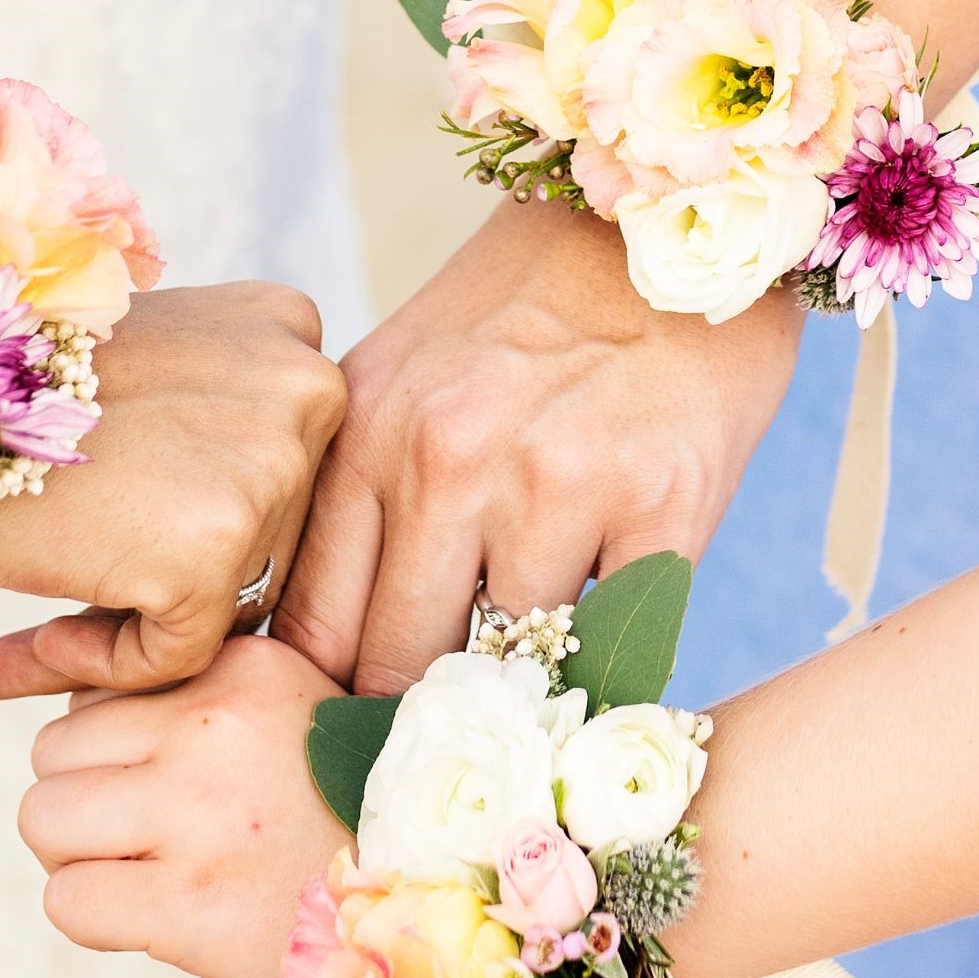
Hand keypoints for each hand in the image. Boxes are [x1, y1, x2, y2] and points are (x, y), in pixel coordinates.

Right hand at [0, 283, 346, 697]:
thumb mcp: (140, 369)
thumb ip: (207, 429)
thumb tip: (240, 529)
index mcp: (286, 328)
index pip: (282, 468)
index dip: (202, 521)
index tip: (118, 538)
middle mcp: (307, 387)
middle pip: (276, 538)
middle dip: (183, 583)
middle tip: (75, 607)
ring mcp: (273, 466)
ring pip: (239, 601)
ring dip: (144, 630)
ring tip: (45, 632)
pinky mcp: (221, 548)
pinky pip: (185, 655)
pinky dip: (113, 669)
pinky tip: (38, 644)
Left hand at [20, 635, 350, 977]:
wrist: (434, 923)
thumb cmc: (354, 825)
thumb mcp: (296, 720)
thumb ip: (201, 700)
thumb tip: (54, 693)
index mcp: (241, 669)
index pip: (98, 688)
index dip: (114, 749)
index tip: (160, 787)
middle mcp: (212, 726)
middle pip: (54, 749)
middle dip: (85, 801)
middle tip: (146, 840)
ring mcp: (196, 814)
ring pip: (42, 818)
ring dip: (79, 857)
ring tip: (144, 876)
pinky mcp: (185, 904)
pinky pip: (67, 901)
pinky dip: (96, 918)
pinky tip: (156, 921)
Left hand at [273, 199, 802, 695]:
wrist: (657, 232)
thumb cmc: (513, 322)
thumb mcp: (396, 387)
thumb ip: (352, 506)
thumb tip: (315, 658)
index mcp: (368, 440)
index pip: (316, 631)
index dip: (328, 703)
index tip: (350, 738)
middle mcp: (447, 463)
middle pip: (400, 667)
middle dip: (416, 718)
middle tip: (437, 745)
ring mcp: (557, 484)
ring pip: (513, 666)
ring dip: (521, 690)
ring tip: (528, 689)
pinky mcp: (663, 504)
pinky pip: (623, 647)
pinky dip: (611, 668)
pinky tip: (604, 652)